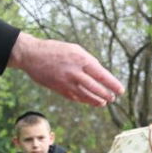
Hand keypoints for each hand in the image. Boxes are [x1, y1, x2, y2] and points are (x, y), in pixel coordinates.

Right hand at [8, 33, 123, 106]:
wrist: (31, 55)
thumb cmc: (54, 50)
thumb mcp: (74, 49)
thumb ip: (87, 61)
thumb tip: (99, 73)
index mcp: (80, 59)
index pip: (101, 75)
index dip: (112, 84)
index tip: (120, 91)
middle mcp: (74, 72)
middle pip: (95, 88)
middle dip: (106, 95)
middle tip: (113, 98)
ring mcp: (66, 82)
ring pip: (86, 96)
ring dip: (96, 101)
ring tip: (104, 103)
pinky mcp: (59, 89)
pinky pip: (75, 98)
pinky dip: (83, 100)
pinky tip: (89, 102)